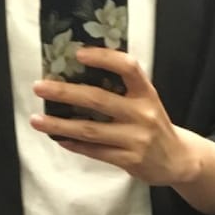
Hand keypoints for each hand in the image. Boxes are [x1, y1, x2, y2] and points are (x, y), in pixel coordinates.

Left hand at [30, 49, 199, 187]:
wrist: (178, 159)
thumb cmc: (154, 124)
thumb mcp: (147, 101)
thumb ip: (123, 89)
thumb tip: (79, 74)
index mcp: (146, 93)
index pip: (127, 68)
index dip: (104, 58)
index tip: (78, 53)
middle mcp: (142, 114)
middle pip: (98, 100)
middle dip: (65, 93)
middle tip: (39, 87)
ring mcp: (136, 139)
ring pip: (90, 130)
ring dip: (60, 125)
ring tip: (37, 120)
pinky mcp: (130, 160)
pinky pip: (96, 152)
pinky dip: (74, 145)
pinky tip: (58, 139)